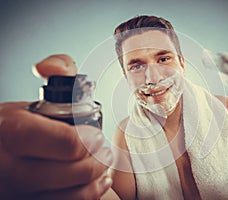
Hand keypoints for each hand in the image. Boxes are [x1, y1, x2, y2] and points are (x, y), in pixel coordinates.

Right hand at [0, 55, 112, 198]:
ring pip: (67, 195)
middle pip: (69, 173)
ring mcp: (14, 189)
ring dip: (94, 181)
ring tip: (102, 167)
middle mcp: (9, 165)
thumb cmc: (21, 124)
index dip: (89, 142)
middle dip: (96, 162)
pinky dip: (85, 196)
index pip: (66, 144)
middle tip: (104, 152)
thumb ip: (57, 70)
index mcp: (12, 130)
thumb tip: (52, 67)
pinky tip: (96, 184)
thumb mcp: (37, 94)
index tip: (97, 136)